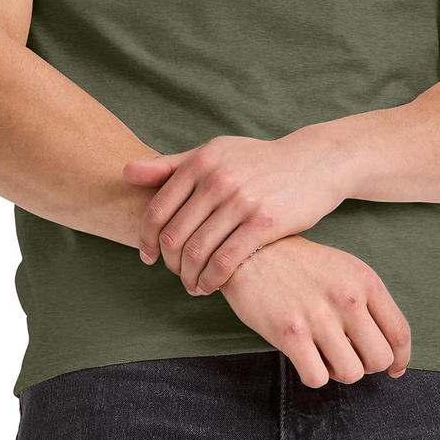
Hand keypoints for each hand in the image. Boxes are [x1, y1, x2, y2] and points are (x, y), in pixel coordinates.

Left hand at [123, 130, 350, 294]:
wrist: (314, 162)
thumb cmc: (259, 160)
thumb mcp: (216, 153)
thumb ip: (171, 165)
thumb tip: (126, 172)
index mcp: (202, 161)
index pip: (158, 209)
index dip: (146, 238)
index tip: (148, 255)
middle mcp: (217, 178)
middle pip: (175, 234)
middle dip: (169, 262)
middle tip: (172, 273)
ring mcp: (241, 200)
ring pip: (198, 251)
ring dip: (188, 276)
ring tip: (191, 285)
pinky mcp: (264, 222)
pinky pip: (226, 260)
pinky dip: (211, 280)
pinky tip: (210, 286)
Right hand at [219, 234, 410, 387]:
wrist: (251, 251)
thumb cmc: (299, 264)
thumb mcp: (343, 269)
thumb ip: (368, 303)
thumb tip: (391, 354)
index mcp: (364, 280)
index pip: (399, 333)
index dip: (399, 359)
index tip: (393, 369)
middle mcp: (346, 297)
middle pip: (380, 359)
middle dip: (366, 364)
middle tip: (347, 354)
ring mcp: (319, 316)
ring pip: (352, 374)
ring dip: (338, 371)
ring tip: (323, 353)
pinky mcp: (290, 332)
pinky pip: (318, 378)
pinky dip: (313, 375)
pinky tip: (304, 356)